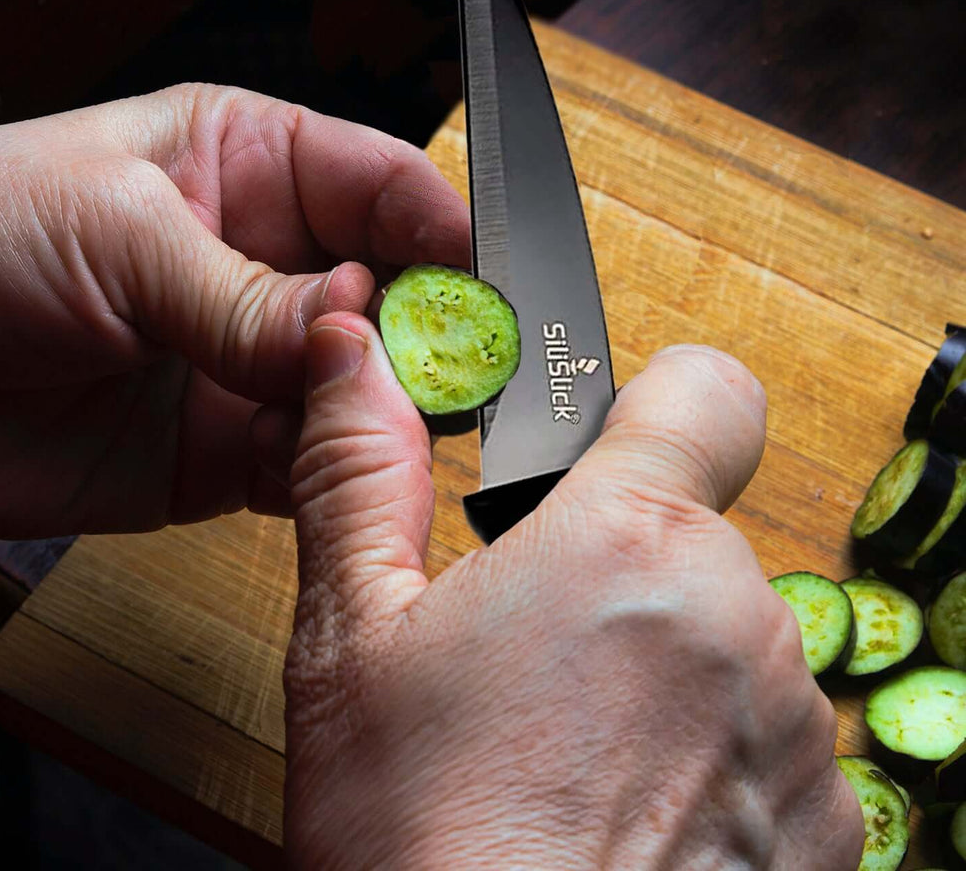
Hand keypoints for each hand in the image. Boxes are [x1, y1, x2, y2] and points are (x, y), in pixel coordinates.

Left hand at [0, 87, 468, 537]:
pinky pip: (312, 462)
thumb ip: (245, 293)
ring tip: (388, 419)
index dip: (444, 232)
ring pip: (364, 386)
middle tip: (456, 368)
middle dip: (430, 329)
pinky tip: (333, 468)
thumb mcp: (119, 231)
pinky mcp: (227, 449)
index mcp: (250, 165)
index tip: (484, 283)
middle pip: (394, 294)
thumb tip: (355, 330)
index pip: (385, 187)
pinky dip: (334, 472)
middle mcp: (268, 264)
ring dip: (384, 407)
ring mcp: (251, 361)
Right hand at [269, 323, 863, 868]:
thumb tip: (348, 352)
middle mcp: (738, 615)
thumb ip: (361, 471)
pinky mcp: (826, 819)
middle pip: (696, 531)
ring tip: (574, 745)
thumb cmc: (417, 836)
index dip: (658, 405)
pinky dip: (708, 752)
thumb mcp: (353, 635)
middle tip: (536, 650)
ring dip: (665, 664)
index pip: (706, 390)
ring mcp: (794, 724)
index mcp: (628, 540)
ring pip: (727, 636)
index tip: (607, 453)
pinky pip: (765, 735)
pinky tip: (627, 809)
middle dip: (625, 567)